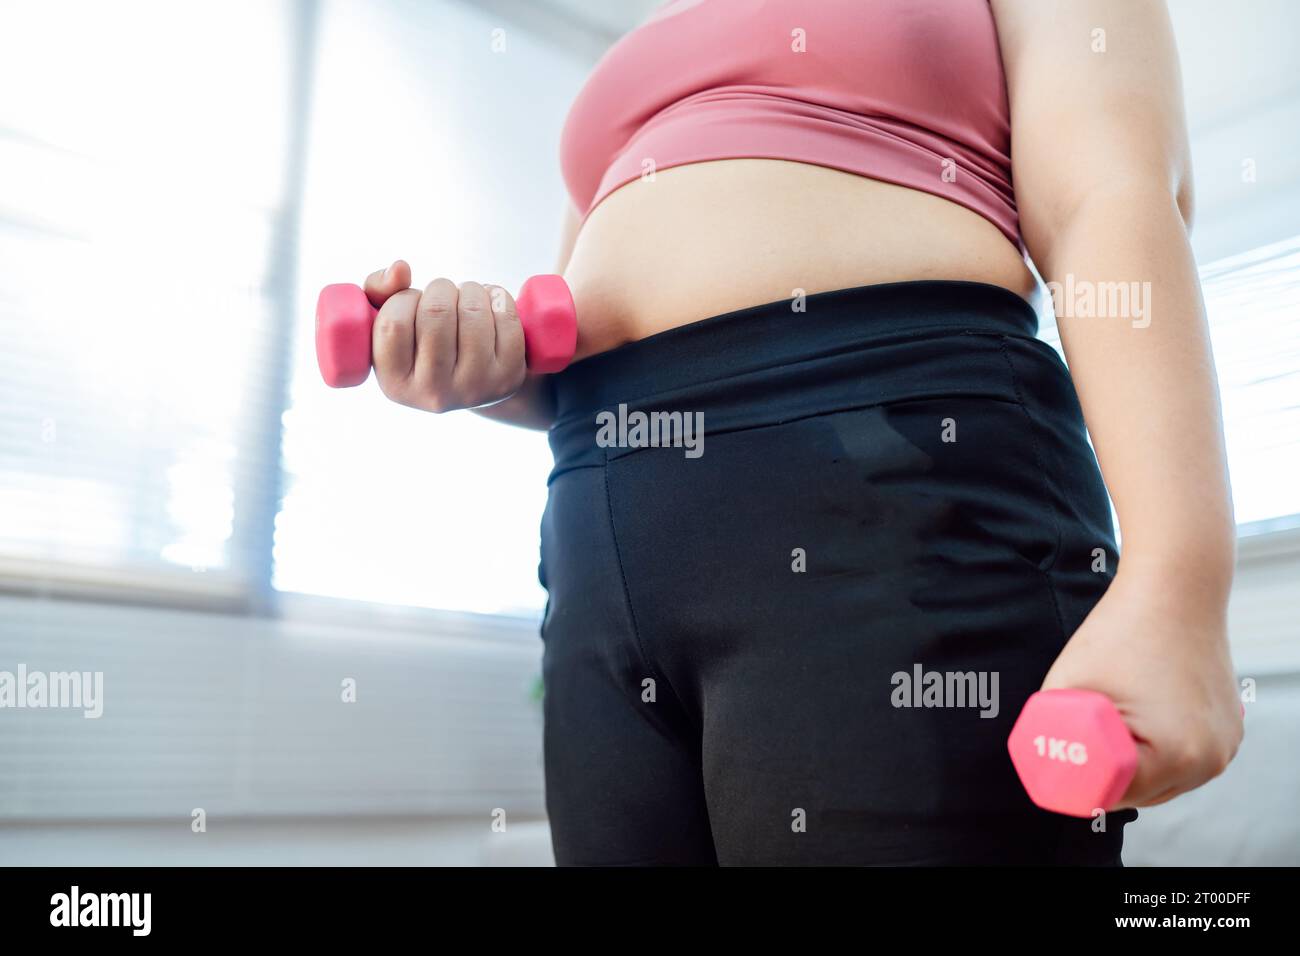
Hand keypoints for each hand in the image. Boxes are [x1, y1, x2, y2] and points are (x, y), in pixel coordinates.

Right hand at [361, 260, 526, 412]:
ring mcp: (476, 387)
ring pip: (472, 312)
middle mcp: (434, 393)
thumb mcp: (388, 321)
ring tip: (466, 297)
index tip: (413, 301)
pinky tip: (491, 303)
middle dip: (441, 288)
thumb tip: (400, 268)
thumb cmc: (422, 341)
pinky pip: (506, 319)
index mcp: (395, 385)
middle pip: (436, 313)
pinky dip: (498, 296)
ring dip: (470, 289)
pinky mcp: (509, 377)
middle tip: (444, 295)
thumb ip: (378, 290)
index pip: (393, 324)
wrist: (474, 376)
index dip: (405, 299)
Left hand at [1039, 564, 1242, 808]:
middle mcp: (1209, 759)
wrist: (1176, 589)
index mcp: (1174, 755)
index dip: (1077, 784)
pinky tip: (1136, 719)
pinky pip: (1182, 759)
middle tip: (1071, 746)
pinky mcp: (1228, 732)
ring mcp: (1224, 747)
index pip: (1111, 795)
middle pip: (1138, 794)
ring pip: (1160, 780)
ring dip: (1130, 764)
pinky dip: (1155, 749)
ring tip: (1106, 722)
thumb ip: (1053, 734)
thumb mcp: (1068, 689)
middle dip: (1101, 777)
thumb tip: (1040, 763)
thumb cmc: (1120, 631)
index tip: (1057, 762)